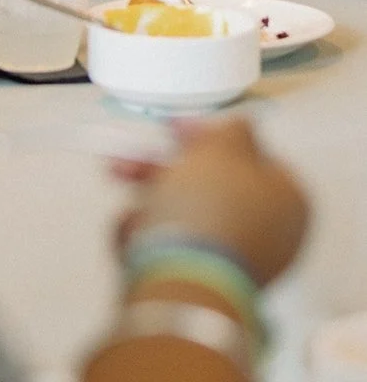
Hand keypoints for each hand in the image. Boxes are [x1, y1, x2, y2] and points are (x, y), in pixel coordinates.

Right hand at [116, 120, 308, 287]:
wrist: (185, 280)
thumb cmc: (210, 206)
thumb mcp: (224, 146)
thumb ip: (236, 129)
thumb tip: (242, 127)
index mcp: (290, 198)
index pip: (251, 154)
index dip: (209, 135)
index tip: (174, 129)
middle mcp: (272, 232)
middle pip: (213, 183)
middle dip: (166, 165)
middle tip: (135, 155)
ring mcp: (240, 261)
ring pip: (188, 212)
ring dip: (151, 193)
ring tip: (119, 182)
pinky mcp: (207, 281)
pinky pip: (178, 244)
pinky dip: (154, 231)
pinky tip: (133, 227)